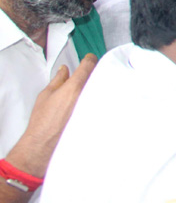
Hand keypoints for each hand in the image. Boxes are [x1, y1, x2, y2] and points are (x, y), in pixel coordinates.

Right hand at [6, 55, 96, 176]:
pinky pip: (105, 103)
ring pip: (105, 88)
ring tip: (96, 88)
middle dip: (98, 72)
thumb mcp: (46, 95)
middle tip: (93, 74)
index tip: (90, 59)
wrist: (44, 144)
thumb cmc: (43, 121)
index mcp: (74, 86)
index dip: (90, 59)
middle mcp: (87, 95)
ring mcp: (94, 106)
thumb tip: (65, 70)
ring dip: (102, 86)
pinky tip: (100, 102)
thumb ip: (58, 80)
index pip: (89, 65)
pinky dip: (105, 100)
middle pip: (100, 75)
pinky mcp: (97, 117)